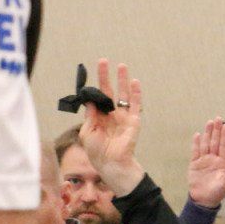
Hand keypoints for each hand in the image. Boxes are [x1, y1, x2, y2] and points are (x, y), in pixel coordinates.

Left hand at [78, 59, 144, 196]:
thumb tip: (91, 100)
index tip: (90, 71)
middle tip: (103, 61)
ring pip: (124, 94)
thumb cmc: (96, 151)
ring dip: (123, 80)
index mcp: (99, 116)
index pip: (97, 96)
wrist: (110, 162)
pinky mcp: (134, 120)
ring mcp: (123, 116)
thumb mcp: (87, 132)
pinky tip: (134, 82)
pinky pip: (136, 105)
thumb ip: (89, 115)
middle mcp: (111, 113)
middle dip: (106, 76)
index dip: (94, 85)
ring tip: (122, 66)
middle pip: (109, 90)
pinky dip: (136, 94)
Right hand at [186, 118, 224, 208]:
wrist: (203, 200)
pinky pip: (195, 152)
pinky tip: (198, 135)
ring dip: (207, 134)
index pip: (223, 146)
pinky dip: (196, 143)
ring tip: (209, 122)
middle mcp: (214, 159)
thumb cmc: (217, 193)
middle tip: (217, 118)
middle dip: (216, 130)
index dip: (224, 136)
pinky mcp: (194, 164)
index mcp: (222, 163)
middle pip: (214, 142)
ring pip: (205, 144)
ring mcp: (204, 161)